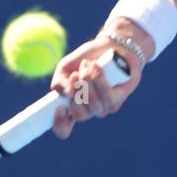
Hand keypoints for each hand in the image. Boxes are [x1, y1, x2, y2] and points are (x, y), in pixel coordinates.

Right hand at [48, 22, 148, 139]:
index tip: (60, 108)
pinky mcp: (116, 101)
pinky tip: (96, 66)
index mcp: (71, 106)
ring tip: (86, 65)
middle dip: (76, 93)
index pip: (63, 129)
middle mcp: (87, 111)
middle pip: (79, 115)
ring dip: (87, 82)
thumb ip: (59, 82)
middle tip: (75, 76)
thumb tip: (67, 94)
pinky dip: (98, 79)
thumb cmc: (87, 59)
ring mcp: (103, 108)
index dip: (60, 124)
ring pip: (93, 105)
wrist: (111, 47)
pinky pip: (106, 96)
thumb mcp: (65, 68)